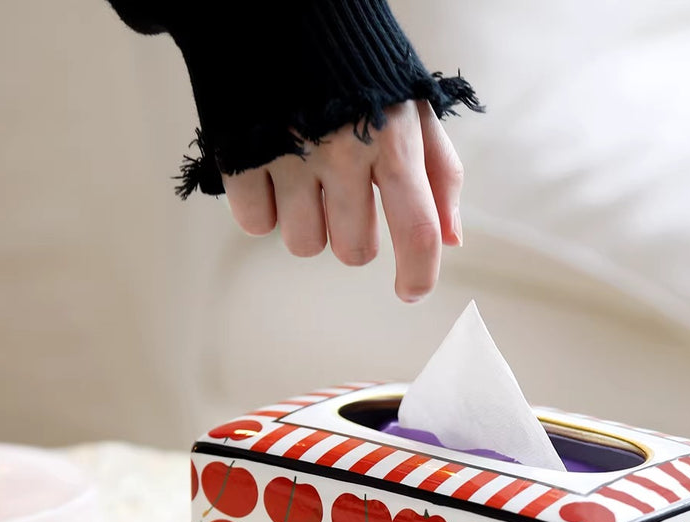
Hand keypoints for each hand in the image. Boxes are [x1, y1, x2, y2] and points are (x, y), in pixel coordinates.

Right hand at [222, 101, 463, 302]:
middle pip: (354, 251)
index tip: (411, 292)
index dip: (420, 275)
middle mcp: (343, 153)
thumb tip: (452, 240)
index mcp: (393, 140)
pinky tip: (268, 166)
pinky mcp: (237, 154)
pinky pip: (254, 223)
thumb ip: (439, 173)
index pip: (418, 232)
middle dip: (352, 233)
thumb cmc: (355, 60)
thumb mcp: (411, 105)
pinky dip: (261, 206)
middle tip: (341, 190)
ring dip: (306, 222)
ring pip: (305, 245)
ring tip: (302, 172)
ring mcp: (287, 155)